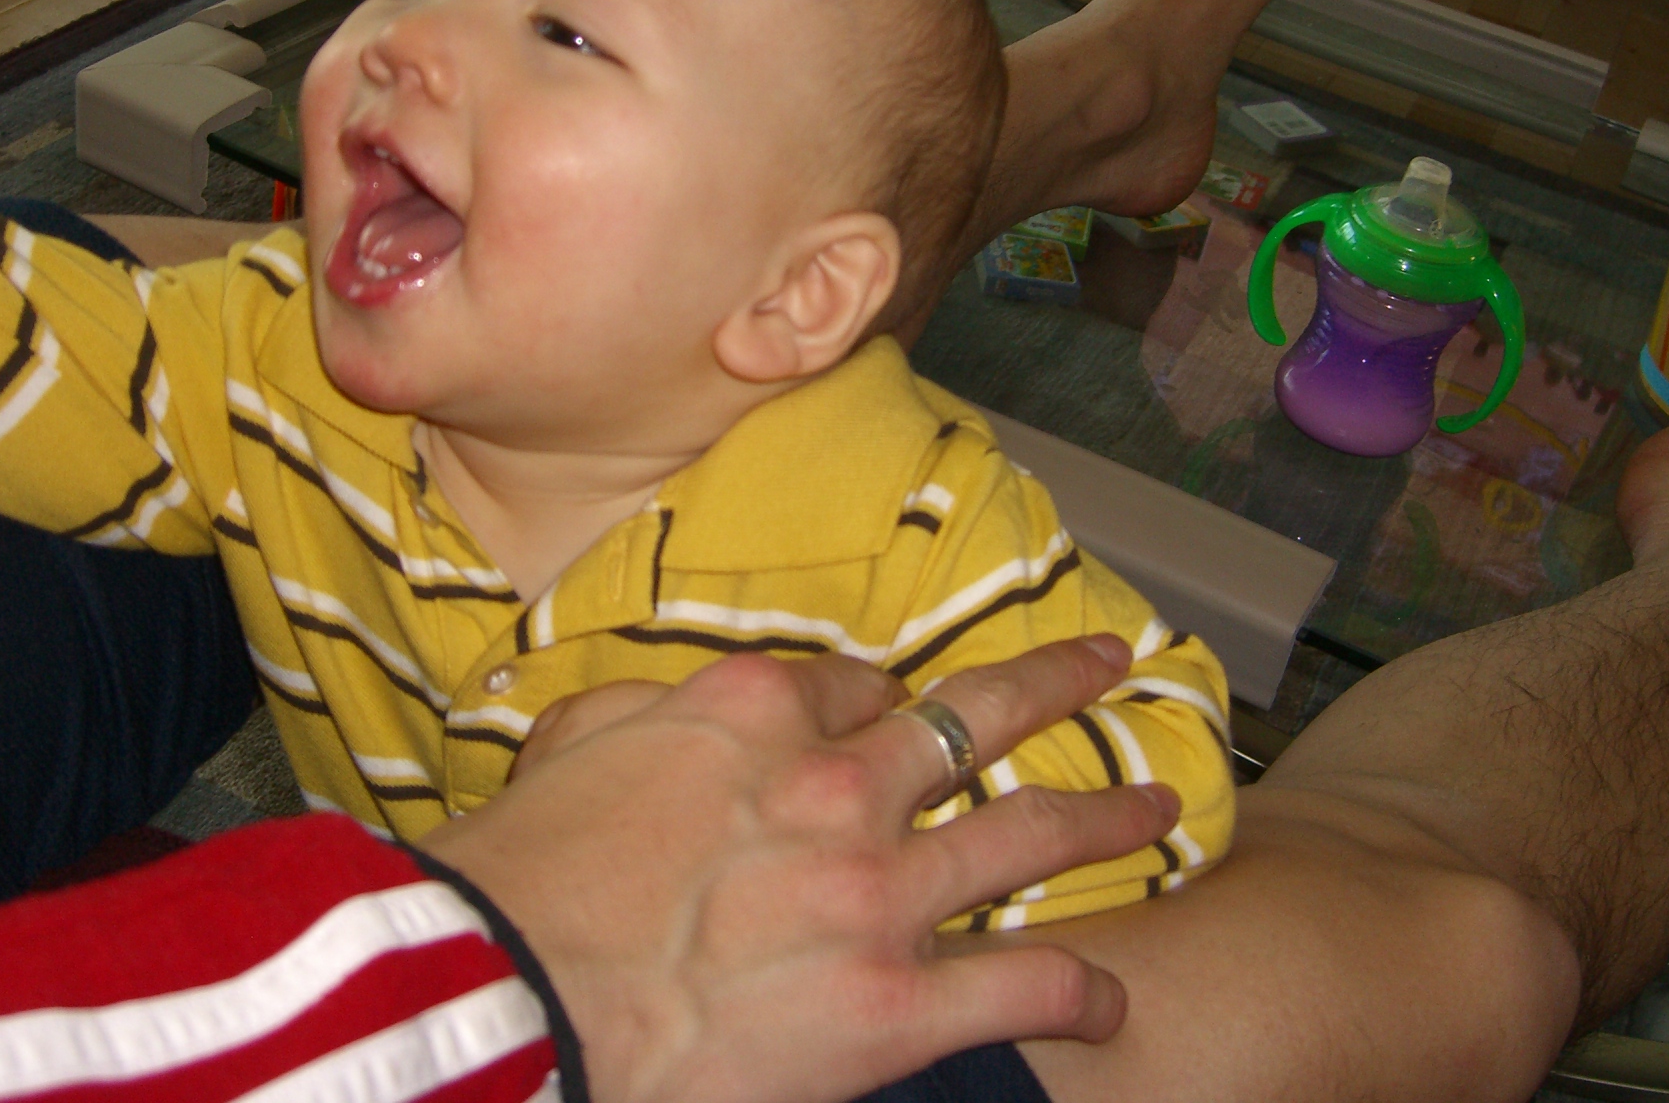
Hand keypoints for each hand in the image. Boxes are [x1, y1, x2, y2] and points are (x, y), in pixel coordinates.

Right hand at [426, 639, 1180, 1102]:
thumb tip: (674, 712)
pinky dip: (1079, 990)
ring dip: (1108, 816)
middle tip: (1110, 664)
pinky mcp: (896, 1003)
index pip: (855, 687)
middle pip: (973, 720)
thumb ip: (642, 711)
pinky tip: (1108, 996)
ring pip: (1029, 833)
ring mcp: (878, 893)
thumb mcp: (571, 745)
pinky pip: (1022, 986)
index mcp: (756, 714)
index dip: (885, 701)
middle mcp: (837, 785)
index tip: (899, 715)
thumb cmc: (520, 877)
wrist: (508, 997)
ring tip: (1161, 808)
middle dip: (1053, 685)